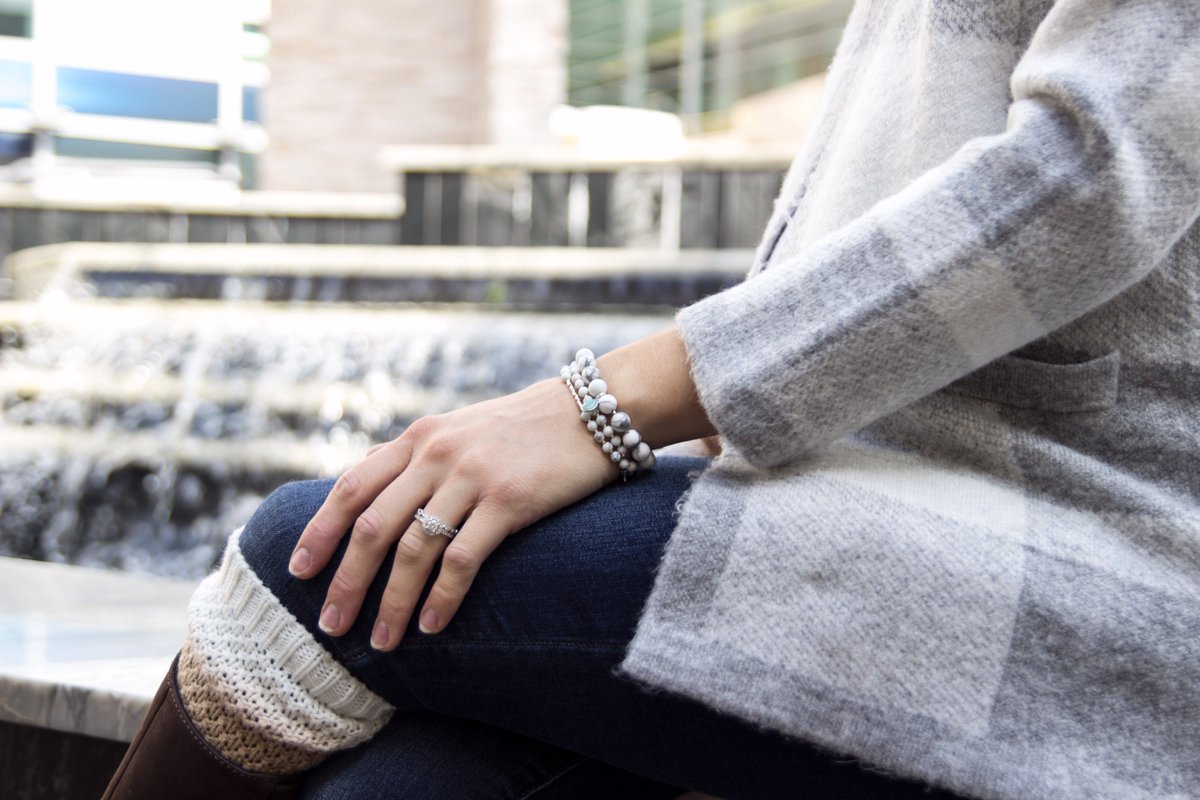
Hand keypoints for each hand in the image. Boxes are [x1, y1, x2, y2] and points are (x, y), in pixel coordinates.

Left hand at [287, 378, 616, 649]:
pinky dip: (442, 598)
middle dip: (347, 582)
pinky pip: (463, 559)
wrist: (591, 412)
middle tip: (331, 625)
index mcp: (418, 439)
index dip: (320, 533)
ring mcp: (472, 477)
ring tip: (382, 641)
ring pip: (414, 550)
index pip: (351, 489)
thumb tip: (362, 475)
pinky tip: (432, 626)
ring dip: (392, 603)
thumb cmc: (520, 428)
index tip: (297, 573)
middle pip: (373, 528)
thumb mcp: (456, 428)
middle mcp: (436, 455)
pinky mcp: (509, 500)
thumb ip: (410, 454)